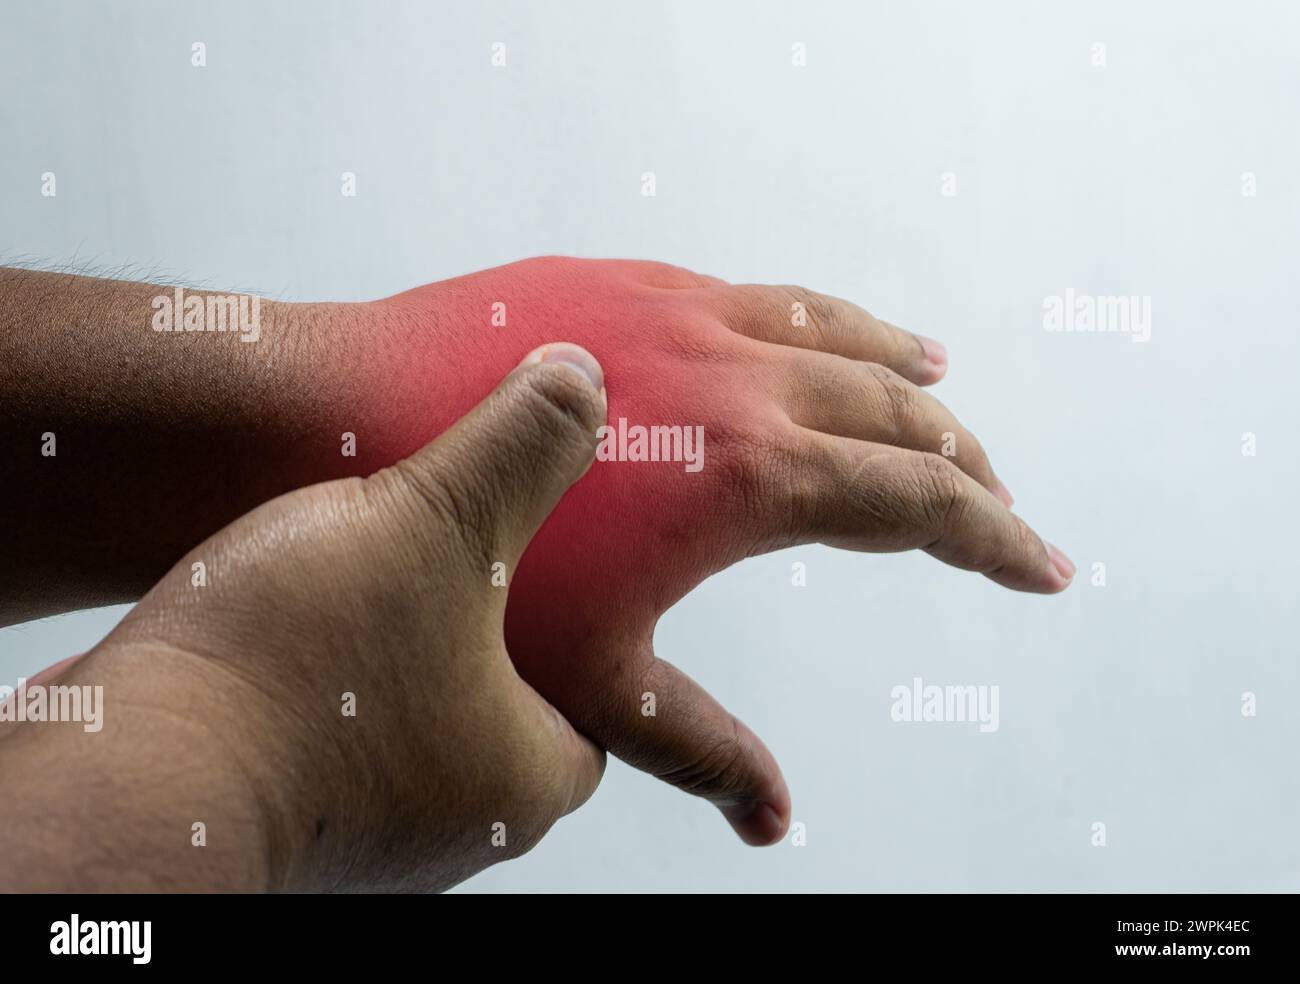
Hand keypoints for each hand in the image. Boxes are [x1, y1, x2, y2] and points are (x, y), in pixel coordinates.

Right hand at [4, 344, 609, 890]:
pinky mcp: (282, 805)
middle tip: (482, 545)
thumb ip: (521, 450)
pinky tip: (311, 601)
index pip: (604, 711)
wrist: (131, 763)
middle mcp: (451, 820)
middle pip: (506, 704)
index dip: (596, 635)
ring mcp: (363, 823)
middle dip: (496, 625)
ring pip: (412, 710)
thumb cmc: (301, 668)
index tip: (570, 567)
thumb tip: (586, 380)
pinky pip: (333, 723)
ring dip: (403, 642)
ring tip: (392, 557)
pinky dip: (333, 666)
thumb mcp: (438, 524)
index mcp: (521, 778)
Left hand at [342, 256, 1074, 844]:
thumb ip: (697, 748)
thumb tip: (775, 824)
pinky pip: (771, 295)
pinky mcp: (643, 285)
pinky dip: (828, 318)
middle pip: (902, 417)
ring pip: (843, 336)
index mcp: (758, 478)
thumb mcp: (596, 679)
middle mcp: (747, 382)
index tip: (1046, 569)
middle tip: (997, 507)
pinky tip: (830, 329)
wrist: (352, 425)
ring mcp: (695, 320)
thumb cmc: (470, 572)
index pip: (923, 507)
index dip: (999, 543)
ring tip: (944, 388)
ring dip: (905, 373)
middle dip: (964, 468)